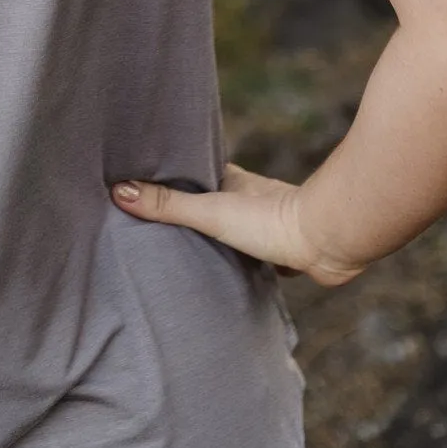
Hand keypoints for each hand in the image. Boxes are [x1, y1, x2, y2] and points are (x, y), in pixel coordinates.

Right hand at [111, 163, 364, 286]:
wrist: (328, 240)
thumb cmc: (271, 220)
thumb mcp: (210, 211)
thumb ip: (167, 205)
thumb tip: (118, 191)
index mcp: (232, 181)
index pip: (196, 173)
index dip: (174, 175)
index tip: (147, 178)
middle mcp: (250, 199)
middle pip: (214, 201)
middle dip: (192, 210)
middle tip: (159, 220)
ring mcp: (267, 226)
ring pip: (234, 229)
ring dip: (217, 238)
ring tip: (186, 250)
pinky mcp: (283, 253)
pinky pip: (254, 257)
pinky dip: (240, 262)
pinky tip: (229, 274)